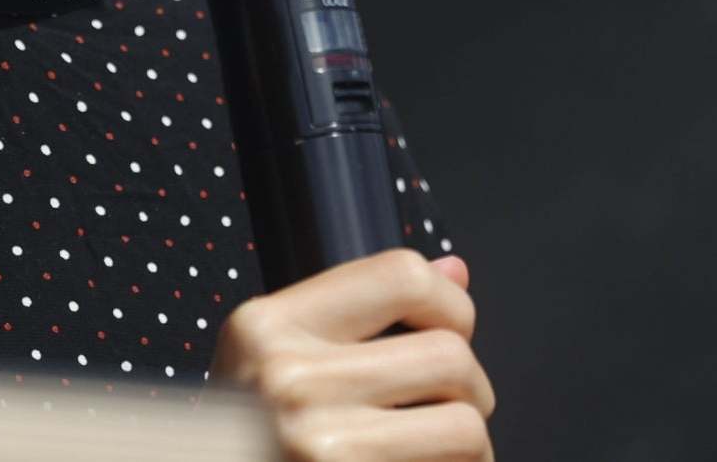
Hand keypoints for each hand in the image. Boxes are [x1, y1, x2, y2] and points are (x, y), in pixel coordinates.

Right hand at [209, 247, 495, 459]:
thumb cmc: (246, 441)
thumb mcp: (273, 366)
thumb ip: (359, 316)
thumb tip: (455, 272)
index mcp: (265, 327)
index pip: (401, 275)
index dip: (451, 304)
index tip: (454, 330)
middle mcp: (286, 380)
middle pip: (448, 355)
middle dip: (470, 391)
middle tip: (454, 412)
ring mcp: (315, 444)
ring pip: (463, 426)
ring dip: (470, 447)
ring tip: (444, 455)